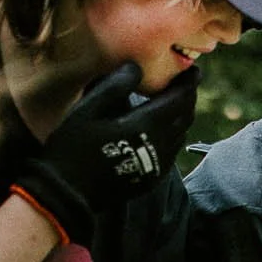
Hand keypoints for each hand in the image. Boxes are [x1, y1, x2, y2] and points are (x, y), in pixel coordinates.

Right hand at [13, 62, 196, 245]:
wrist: (68, 193)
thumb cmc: (73, 147)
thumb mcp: (88, 110)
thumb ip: (115, 86)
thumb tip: (136, 68)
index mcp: (147, 126)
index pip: (181, 99)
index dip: (189, 82)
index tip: (193, 69)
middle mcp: (160, 147)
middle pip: (186, 116)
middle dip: (187, 97)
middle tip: (181, 83)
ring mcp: (158, 166)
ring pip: (181, 134)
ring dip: (180, 116)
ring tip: (170, 102)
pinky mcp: (152, 178)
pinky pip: (172, 151)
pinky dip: (172, 134)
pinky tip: (159, 129)